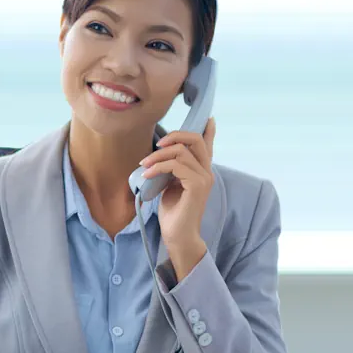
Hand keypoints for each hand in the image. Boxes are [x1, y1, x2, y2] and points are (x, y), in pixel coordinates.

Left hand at [139, 118, 215, 277]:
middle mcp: (207, 171)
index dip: (208, 130)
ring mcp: (204, 178)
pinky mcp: (197, 186)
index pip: (208, 144)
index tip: (208, 117)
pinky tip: (147, 174)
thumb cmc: (173, 212)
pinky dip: (159, 167)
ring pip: (182, 152)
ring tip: (144, 165)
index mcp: (201, 170)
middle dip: (174, 136)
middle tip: (155, 145)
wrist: (177, 235)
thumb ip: (173, 168)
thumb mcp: (170, 183)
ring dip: (158, 156)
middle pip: (195, 139)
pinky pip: (177, 166)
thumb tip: (162, 153)